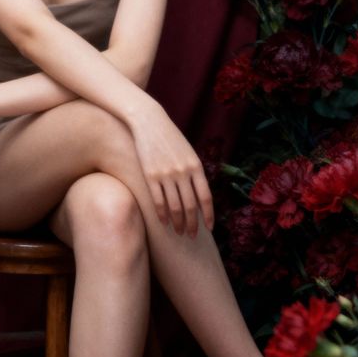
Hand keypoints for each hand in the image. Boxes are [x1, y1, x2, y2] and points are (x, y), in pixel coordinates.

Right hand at [127, 100, 213, 238]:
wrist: (148, 121)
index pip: (205, 197)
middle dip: (192, 224)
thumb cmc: (169, 137)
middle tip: (191, 236)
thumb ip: (193, 172)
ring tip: (179, 232)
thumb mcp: (188, 151)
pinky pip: (158, 200)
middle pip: (190, 206)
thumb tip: (198, 195)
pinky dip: (162, 214)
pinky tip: (163, 222)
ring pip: (174, 206)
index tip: (209, 229)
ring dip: (177, 222)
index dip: (208, 215)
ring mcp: (166, 174)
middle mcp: (182, 172)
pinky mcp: (150, 175)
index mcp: (196, 166)